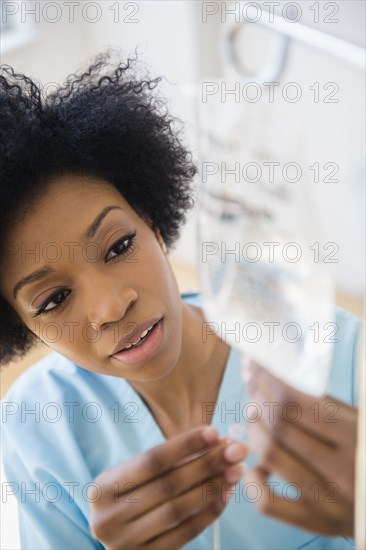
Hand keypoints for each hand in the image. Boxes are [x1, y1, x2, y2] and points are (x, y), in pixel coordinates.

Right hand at [89, 425, 248, 548]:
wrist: (115, 536)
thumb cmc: (129, 495)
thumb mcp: (133, 475)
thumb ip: (169, 460)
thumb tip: (216, 441)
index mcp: (103, 489)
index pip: (152, 461)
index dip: (185, 445)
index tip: (215, 433)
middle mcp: (110, 518)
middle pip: (168, 485)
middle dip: (207, 464)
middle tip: (236, 450)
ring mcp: (126, 544)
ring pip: (179, 510)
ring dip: (213, 487)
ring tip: (235, 471)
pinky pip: (186, 534)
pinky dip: (209, 513)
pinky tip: (225, 495)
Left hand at [242, 358, 356, 536]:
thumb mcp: (357, 422)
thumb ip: (323, 404)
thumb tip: (273, 379)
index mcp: (354, 436)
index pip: (295, 403)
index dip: (267, 380)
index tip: (254, 365)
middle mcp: (342, 470)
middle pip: (279, 426)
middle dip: (257, 400)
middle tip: (251, 387)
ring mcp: (328, 500)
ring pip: (270, 456)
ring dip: (253, 431)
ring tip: (253, 417)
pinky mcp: (315, 523)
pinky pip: (268, 503)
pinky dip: (254, 481)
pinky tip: (258, 466)